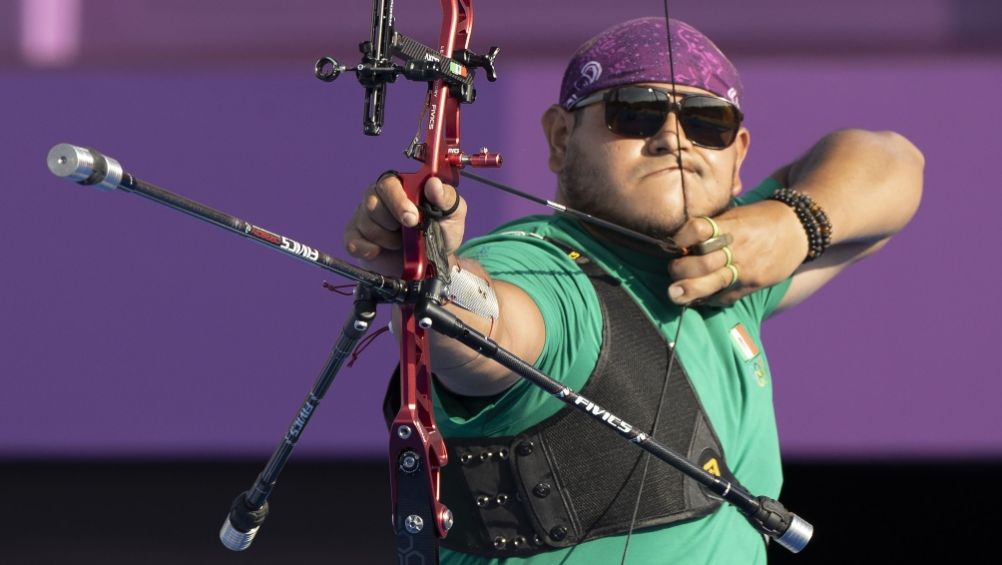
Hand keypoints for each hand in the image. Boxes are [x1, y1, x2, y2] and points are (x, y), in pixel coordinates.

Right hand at [343, 173, 466, 275]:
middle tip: (408, 233)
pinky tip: (379, 252)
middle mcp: (379, 196)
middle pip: (372, 203)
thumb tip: (433, 185)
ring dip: (387, 239)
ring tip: (400, 243)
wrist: (431, 264)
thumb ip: (447, 198)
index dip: (398, 202)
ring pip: (366, 224)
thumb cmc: (441, 233)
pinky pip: (352, 241)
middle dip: (392, 223)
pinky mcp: (355, 236)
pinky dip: (366, 249)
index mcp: (401, 185)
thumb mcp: (453, 215)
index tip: (412, 220)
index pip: (389, 184)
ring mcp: (364, 216)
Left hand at [667, 200, 806, 305]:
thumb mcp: (736, 214)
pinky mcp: (752, 284)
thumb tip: (680, 242)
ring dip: (688, 290)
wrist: (799, 228)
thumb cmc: (760, 219)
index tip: (673, 243)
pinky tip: (699, 299)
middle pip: (700, 263)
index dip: (680, 238)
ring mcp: (745, 268)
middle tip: (673, 271)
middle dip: (679, 270)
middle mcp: (736, 247)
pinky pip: (725, 297)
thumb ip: (711, 228)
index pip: (697, 230)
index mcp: (730, 225)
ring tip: (675, 293)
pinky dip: (709, 299)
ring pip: (711, 283)